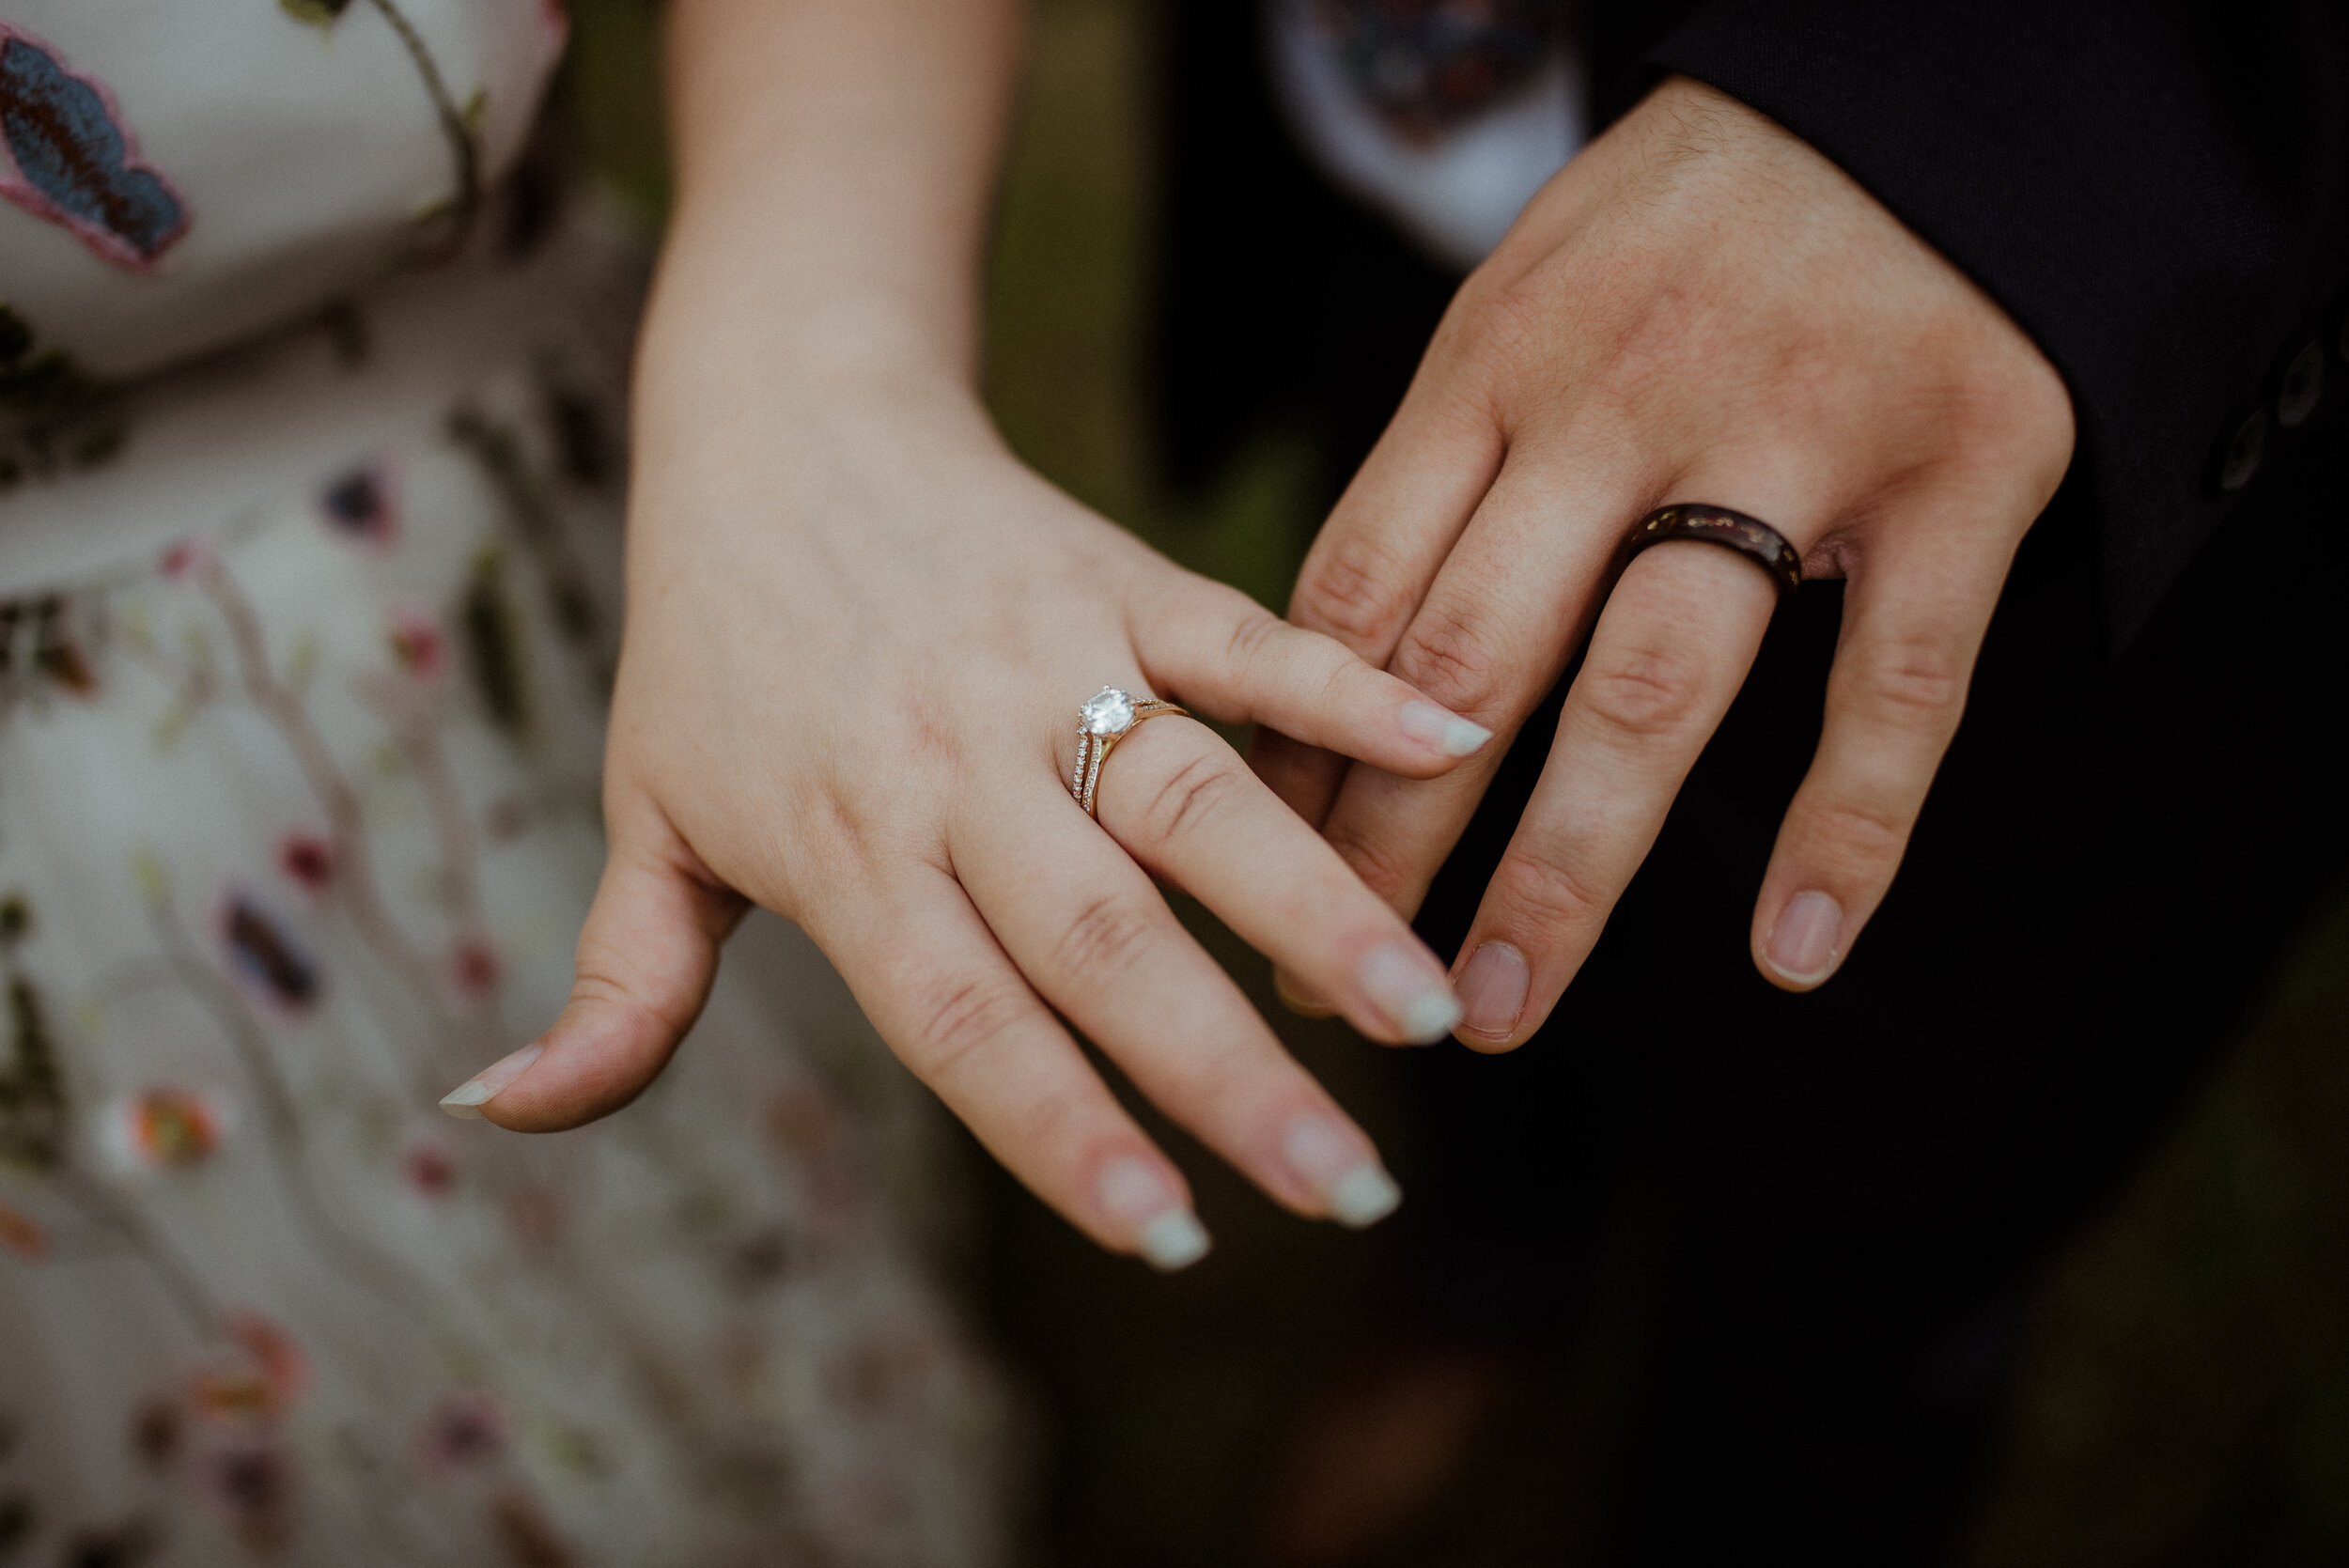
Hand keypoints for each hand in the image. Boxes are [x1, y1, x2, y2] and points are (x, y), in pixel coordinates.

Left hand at [449, 366, 1489, 1265]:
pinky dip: (1341, 690)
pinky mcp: (1123, 577)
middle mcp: (954, 764)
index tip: (1172, 1242)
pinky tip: (1450, 745)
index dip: (1065, 1133)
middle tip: (1348, 1191)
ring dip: (1316, 906)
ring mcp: (1050, 663)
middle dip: (1227, 1073)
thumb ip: (614, 987)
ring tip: (1429, 1013)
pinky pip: (1244, 638)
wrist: (778, 420)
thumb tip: (495, 1114)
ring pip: (1195, 800)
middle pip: (1102, 937)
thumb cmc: (709, 644)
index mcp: (845, 843)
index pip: (963, 1017)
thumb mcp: (642, 815)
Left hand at [1255, 76, 2075, 1047]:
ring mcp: (1790, 438)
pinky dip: (1849, 828)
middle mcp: (1619, 405)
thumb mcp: (1526, 303)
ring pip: (1648, 692)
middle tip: (1336, 986)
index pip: (1357, 593)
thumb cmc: (1686, 227)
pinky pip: (1895, 683)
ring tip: (1492, 1009)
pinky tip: (1793, 955)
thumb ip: (1450, 469)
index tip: (1258, 877)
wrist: (1913, 94)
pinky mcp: (1959, 471)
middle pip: (1465, 665)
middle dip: (1385, 847)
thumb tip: (1335, 671)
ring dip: (1561, 873)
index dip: (1297, 753)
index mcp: (1493, 364)